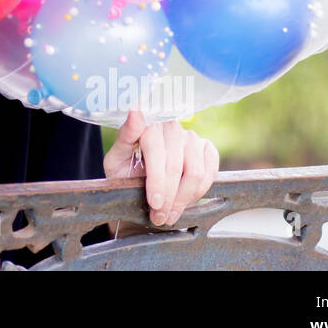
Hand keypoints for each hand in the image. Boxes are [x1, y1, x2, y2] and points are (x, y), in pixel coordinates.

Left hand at [102, 109, 218, 227]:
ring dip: (183, 199)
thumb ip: (124, 137)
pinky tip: (186, 201)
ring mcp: (192, 138)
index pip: (157, 153)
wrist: (141, 187)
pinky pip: (211, 172)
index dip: (157, 181)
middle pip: (177, 166)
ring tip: (170, 215)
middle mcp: (172, 128)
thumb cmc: (126, 172)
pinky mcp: (207, 149)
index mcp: (149, 127)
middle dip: (169, 197)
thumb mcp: (116, 160)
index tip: (154, 203)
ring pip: (195, 172)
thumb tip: (135, 110)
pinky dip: (199, 192)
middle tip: (160, 217)